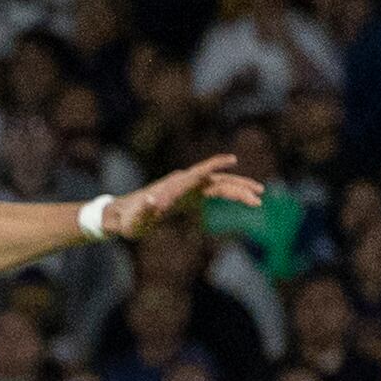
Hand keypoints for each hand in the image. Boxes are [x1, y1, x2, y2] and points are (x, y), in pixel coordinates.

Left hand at [108, 157, 265, 233]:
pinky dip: (229, 194)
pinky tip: (243, 198)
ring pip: (218, 185)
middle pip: (216, 180)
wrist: (122, 217)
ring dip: (238, 190)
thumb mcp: (135, 220)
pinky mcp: (189, 197)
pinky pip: (213, 192)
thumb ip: (143, 210)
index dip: (214, 165)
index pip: (198, 173)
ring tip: (258, 199)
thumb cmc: (128, 220)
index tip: (232, 159)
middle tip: (258, 198)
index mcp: (174, 186)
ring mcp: (187, 189)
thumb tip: (150, 200)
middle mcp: (183, 183)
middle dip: (238, 187)